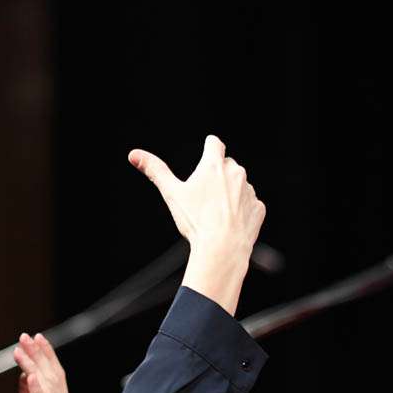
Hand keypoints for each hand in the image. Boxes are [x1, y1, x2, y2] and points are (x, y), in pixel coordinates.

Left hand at [13, 333, 76, 392]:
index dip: (49, 357)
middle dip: (42, 355)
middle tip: (27, 336)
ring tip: (22, 349)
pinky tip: (31, 376)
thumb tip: (25, 376)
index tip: (38, 339)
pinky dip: (38, 391)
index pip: (58, 378)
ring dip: (35, 366)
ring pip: (50, 388)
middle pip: (55, 378)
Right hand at [128, 135, 265, 315]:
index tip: (205, 156)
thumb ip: (155, 170)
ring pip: (239, 185)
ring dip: (230, 194)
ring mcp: (249, 190)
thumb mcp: (172, 194)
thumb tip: (134, 154)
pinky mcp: (258, 208)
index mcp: (214, 165)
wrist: (222, 249)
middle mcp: (236, 173)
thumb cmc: (196, 222)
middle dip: (218, 176)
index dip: (208, 148)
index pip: (214, 143)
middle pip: (227, 165)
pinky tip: (229, 224)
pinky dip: (241, 211)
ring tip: (216, 214)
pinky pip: (249, 205)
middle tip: (205, 197)